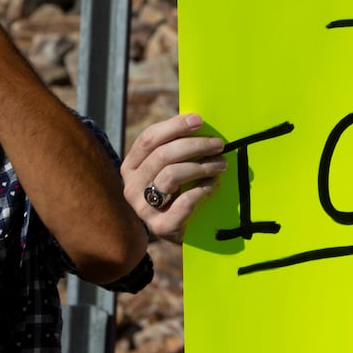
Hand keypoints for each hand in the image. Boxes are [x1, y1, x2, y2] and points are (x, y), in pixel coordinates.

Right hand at [121, 114, 226, 240]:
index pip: (149, 139)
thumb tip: (197, 120)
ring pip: (171, 175)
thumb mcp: (171, 167)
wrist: (180, 232)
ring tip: (220, 164)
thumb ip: (176, 147)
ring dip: (201, 166)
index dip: (174, 126)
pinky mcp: (160, 227)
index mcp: (131, 166)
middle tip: (218, 144)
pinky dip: (203, 189)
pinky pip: (184, 202)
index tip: (199, 120)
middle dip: (195, 145)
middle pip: (162, 155)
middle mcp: (131, 186)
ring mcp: (143, 208)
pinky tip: (214, 185)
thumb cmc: (179, 191)